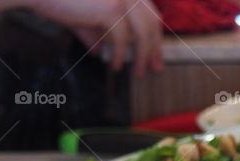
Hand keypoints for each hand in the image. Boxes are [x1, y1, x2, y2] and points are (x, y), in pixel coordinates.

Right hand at [29, 0, 164, 77]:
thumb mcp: (82, 16)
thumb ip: (95, 30)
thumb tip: (100, 50)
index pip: (149, 13)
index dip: (154, 35)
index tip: (156, 54)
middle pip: (151, 24)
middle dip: (155, 48)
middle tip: (155, 68)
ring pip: (142, 34)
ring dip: (142, 56)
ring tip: (137, 72)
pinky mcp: (111, 9)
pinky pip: (123, 39)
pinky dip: (120, 55)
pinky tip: (115, 65)